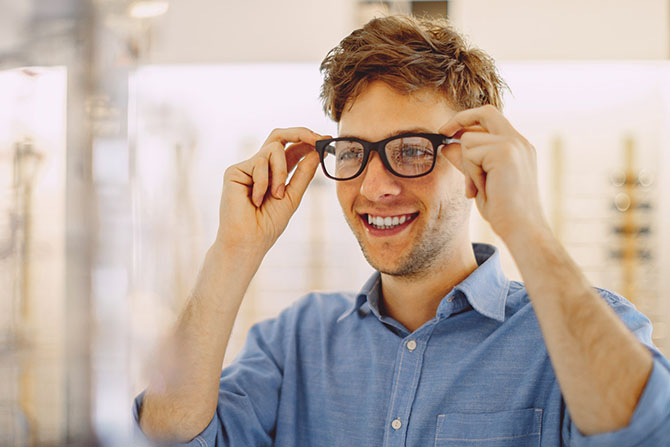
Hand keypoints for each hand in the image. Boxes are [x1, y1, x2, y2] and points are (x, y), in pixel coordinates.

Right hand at [215, 127, 325, 258]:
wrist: (249, 240)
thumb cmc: (268, 224)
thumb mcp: (293, 196)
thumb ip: (303, 173)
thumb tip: (316, 152)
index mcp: (275, 173)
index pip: (292, 149)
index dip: (308, 141)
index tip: (325, 139)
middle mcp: (261, 167)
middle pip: (279, 136)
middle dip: (300, 133)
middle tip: (317, 139)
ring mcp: (247, 167)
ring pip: (274, 149)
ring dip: (280, 172)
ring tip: (276, 195)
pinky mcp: (234, 171)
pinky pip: (259, 162)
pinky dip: (264, 182)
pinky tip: (256, 200)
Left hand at [439, 105, 549, 241]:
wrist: (521, 229)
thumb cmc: (503, 211)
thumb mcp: (480, 181)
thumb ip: (466, 161)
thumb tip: (447, 146)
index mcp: (518, 147)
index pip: (491, 119)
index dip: (468, 120)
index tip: (448, 131)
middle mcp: (519, 141)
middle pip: (485, 111)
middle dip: (459, 119)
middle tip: (442, 132)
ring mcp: (514, 144)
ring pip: (469, 139)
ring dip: (467, 166)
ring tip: (479, 187)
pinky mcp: (504, 151)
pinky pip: (469, 153)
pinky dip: (470, 173)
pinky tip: (482, 188)